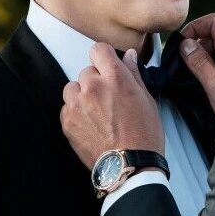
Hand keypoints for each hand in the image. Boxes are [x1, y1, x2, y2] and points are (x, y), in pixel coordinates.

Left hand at [60, 44, 166, 169]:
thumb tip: (129, 56)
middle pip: (86, 71)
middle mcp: (93, 86)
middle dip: (96, 81)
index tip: (108, 67)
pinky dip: (76, 113)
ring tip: (98, 113)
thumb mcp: (147, 100)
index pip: (98, 49)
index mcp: (115, 77)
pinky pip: (67, 108)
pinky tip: (91, 125)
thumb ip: (134, 74)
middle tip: (110, 100)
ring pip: (73, 88)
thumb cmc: (143, 135)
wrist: (129, 165)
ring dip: (83, 95)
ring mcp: (77, 104)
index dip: (104, 58)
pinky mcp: (67, 121)